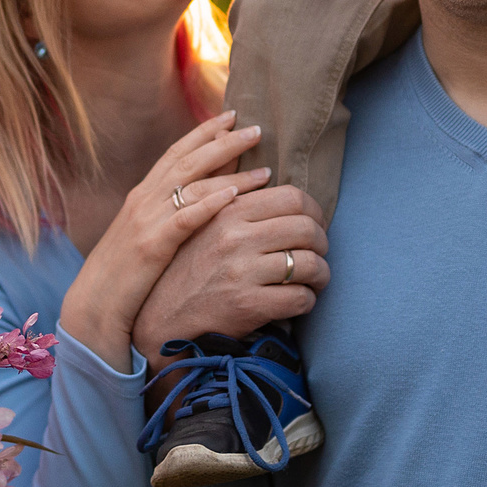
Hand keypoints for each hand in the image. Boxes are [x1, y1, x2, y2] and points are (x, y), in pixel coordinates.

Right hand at [58, 112, 269, 363]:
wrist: (93, 304)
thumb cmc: (124, 275)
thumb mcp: (145, 234)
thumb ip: (169, 211)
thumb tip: (205, 196)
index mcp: (141, 195)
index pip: (176, 152)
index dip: (204, 132)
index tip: (232, 117)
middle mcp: (143, 200)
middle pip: (188, 159)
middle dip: (223, 142)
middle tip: (256, 128)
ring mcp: (146, 221)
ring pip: (191, 184)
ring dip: (229, 172)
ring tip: (264, 169)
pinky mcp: (152, 246)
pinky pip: (184, 217)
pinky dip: (209, 203)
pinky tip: (233, 195)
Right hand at [130, 183, 328, 370]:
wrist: (164, 316)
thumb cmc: (190, 267)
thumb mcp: (202, 222)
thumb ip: (232, 197)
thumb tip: (267, 171)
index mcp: (228, 211)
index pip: (291, 197)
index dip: (313, 211)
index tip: (313, 224)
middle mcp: (235, 237)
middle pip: (306, 228)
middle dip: (322, 242)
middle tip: (318, 253)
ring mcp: (242, 272)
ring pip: (310, 264)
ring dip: (321, 274)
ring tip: (315, 279)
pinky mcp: (248, 305)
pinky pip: (301, 298)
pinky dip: (308, 300)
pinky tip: (300, 300)